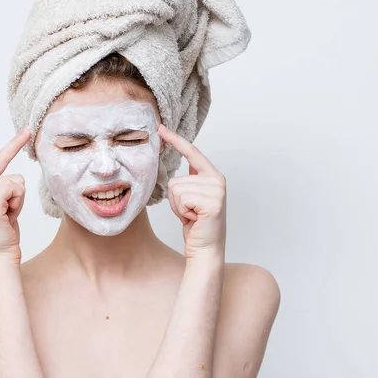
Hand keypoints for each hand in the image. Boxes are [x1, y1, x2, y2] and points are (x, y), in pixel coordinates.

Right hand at [0, 126, 30, 262]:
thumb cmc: (2, 230)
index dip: (14, 143)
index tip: (28, 129)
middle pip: (14, 176)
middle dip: (17, 196)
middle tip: (7, 214)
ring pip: (17, 183)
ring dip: (18, 202)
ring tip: (6, 216)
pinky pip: (15, 189)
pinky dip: (17, 204)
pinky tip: (6, 217)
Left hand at [157, 124, 226, 260]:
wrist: (205, 250)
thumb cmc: (196, 225)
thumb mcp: (191, 196)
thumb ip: (189, 178)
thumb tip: (178, 162)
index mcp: (212, 175)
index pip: (191, 152)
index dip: (175, 140)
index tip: (160, 128)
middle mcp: (217, 179)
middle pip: (176, 179)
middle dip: (175, 199)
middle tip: (189, 212)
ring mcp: (216, 190)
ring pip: (176, 189)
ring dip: (178, 207)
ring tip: (192, 216)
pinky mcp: (212, 202)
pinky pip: (181, 198)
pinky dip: (181, 212)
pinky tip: (194, 219)